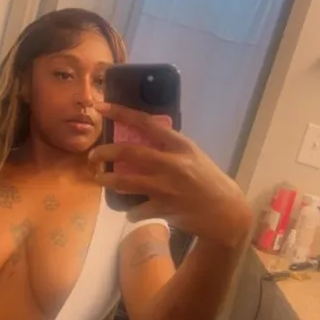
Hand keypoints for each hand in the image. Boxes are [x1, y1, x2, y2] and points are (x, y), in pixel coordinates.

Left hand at [90, 102, 251, 248]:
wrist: (226, 213)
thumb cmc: (208, 181)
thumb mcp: (193, 156)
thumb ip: (170, 147)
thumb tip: (143, 138)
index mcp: (180, 145)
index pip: (146, 123)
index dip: (121, 113)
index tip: (100, 106)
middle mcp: (173, 163)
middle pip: (129, 152)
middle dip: (105, 152)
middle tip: (93, 155)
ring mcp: (167, 187)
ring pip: (126, 182)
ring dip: (108, 180)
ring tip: (100, 179)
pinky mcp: (164, 209)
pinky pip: (136, 210)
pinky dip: (131, 212)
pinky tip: (132, 211)